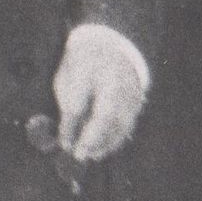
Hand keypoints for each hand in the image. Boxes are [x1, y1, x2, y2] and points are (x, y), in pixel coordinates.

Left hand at [54, 35, 147, 163]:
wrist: (111, 45)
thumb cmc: (82, 65)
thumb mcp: (67, 76)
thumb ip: (67, 103)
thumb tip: (68, 134)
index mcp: (88, 68)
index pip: (77, 102)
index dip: (69, 126)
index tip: (64, 143)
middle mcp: (113, 79)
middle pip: (105, 113)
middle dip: (91, 137)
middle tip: (79, 155)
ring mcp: (128, 89)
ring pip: (120, 122)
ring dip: (104, 143)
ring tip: (91, 155)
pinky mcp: (137, 100)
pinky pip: (128, 124)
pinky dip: (116, 139)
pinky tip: (103, 149)